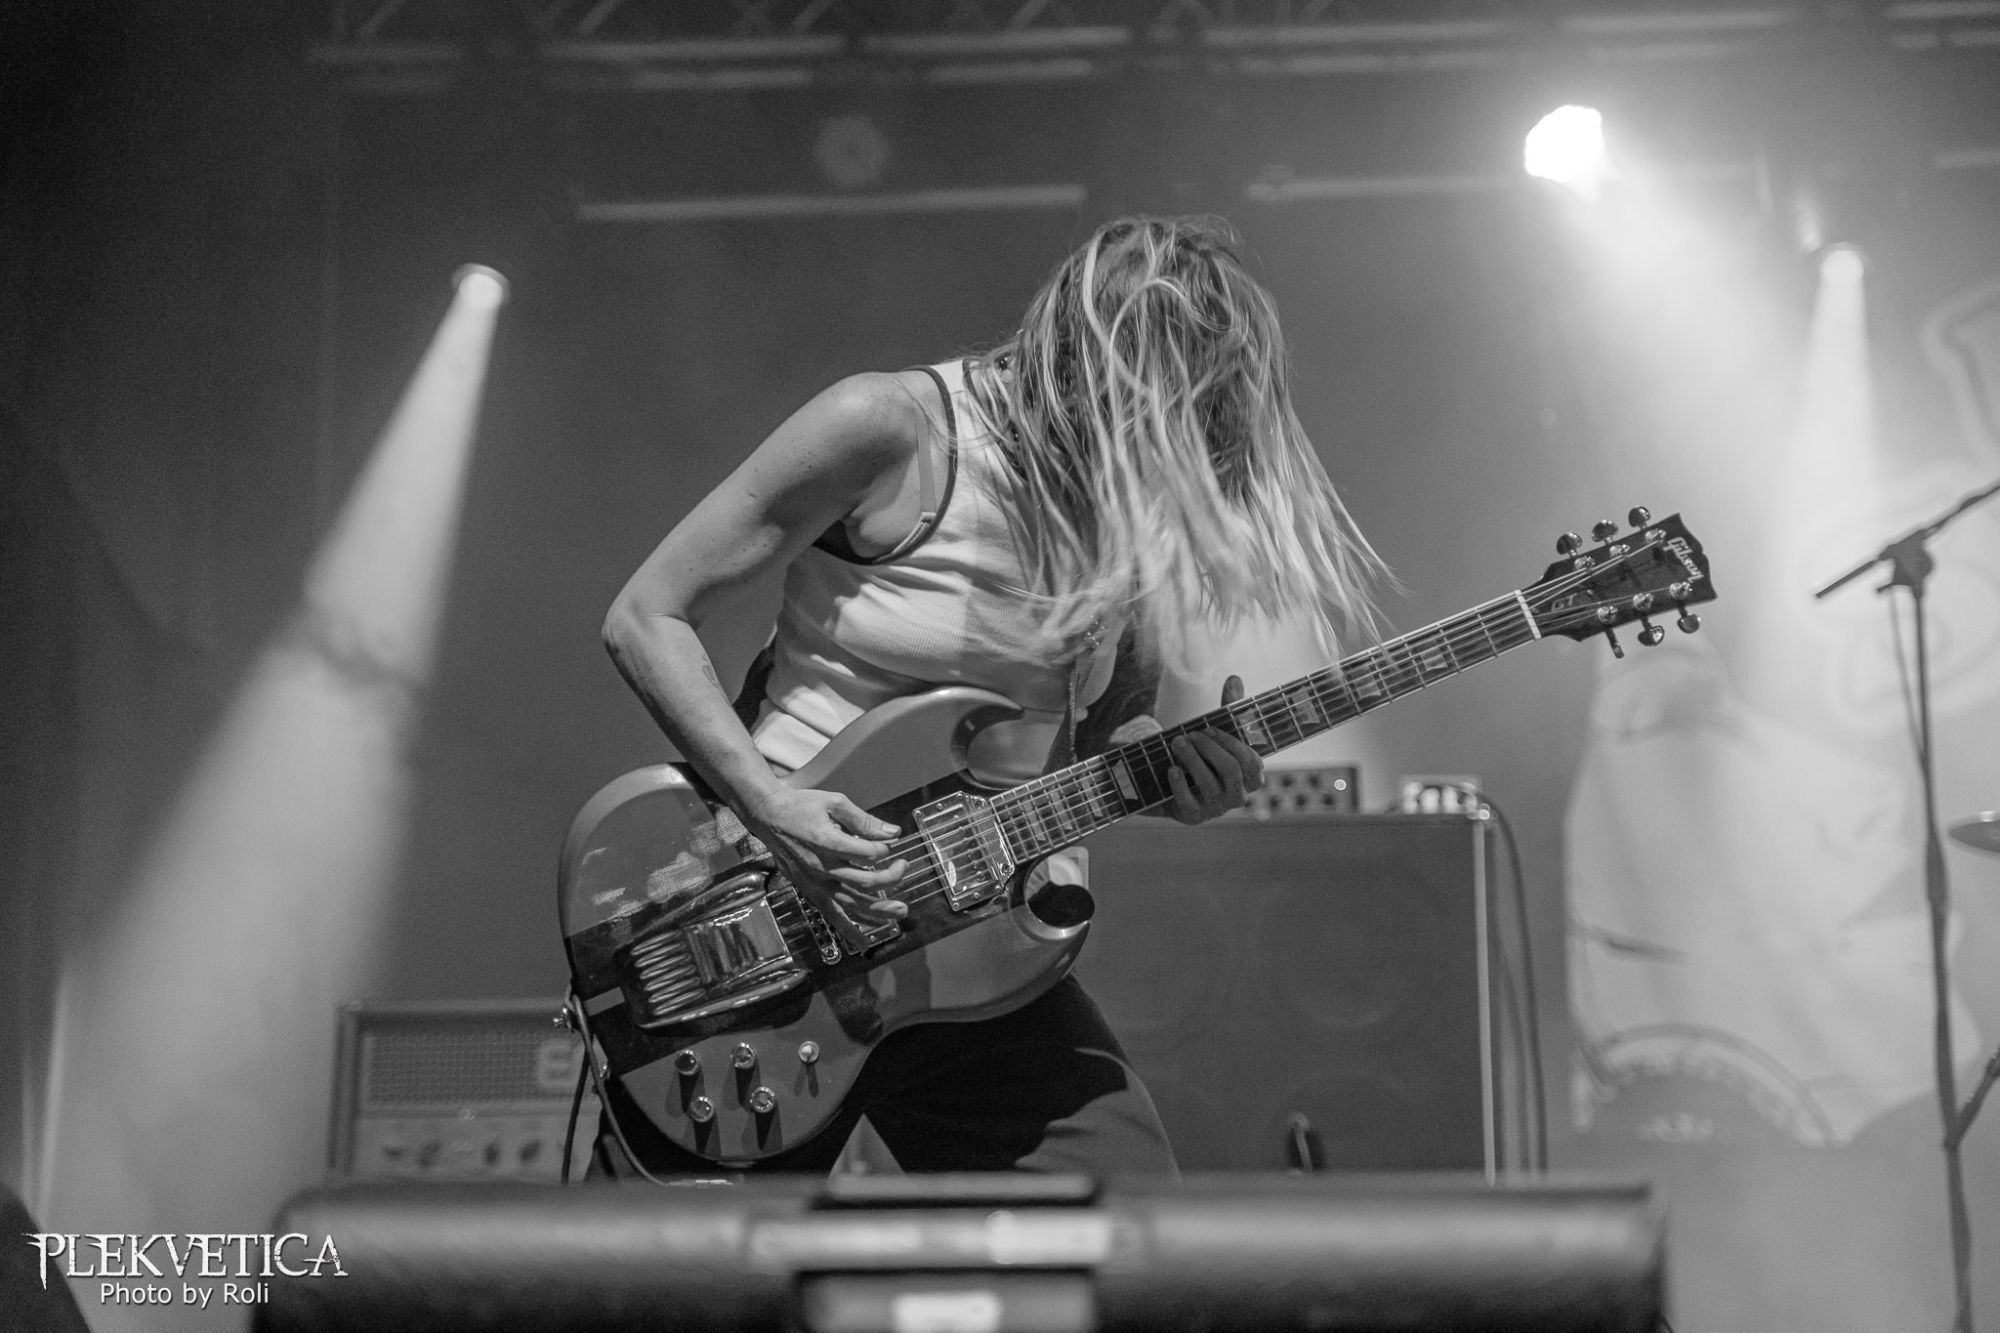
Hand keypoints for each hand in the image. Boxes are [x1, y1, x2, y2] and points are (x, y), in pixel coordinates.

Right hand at [742, 786, 908, 950]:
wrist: (768, 816)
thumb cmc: (799, 807)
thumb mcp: (834, 803)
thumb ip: (864, 820)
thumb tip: (892, 832)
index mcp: (827, 842)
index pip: (868, 854)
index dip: (885, 850)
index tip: (889, 843)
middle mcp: (821, 867)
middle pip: (864, 882)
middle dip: (891, 877)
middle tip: (903, 866)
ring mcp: (815, 882)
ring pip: (851, 904)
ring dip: (879, 910)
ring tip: (900, 911)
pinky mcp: (809, 890)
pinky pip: (832, 915)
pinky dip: (849, 930)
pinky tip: (864, 941)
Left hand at [1162, 675, 1264, 824]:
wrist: (1172, 784)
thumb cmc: (1204, 756)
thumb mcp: (1217, 734)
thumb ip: (1229, 709)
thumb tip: (1234, 677)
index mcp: (1250, 778)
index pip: (1252, 763)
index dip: (1232, 744)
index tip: (1210, 728)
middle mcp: (1237, 797)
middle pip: (1232, 772)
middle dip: (1210, 749)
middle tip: (1190, 734)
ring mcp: (1215, 809)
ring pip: (1209, 784)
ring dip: (1192, 759)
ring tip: (1177, 742)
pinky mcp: (1193, 816)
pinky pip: (1188, 803)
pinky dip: (1179, 784)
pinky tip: (1171, 769)